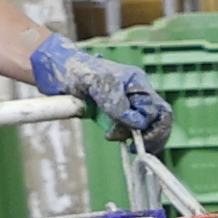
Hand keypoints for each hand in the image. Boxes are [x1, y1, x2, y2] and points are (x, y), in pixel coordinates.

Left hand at [32, 33, 178, 150]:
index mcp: (138, 83)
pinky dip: (123, 136)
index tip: (135, 133)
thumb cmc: (79, 71)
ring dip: (134, 137)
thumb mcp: (100, 85)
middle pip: (157, 120)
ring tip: (112, 136)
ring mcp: (127, 106)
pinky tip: (113, 138)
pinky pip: (127, 131)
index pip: (158, 109)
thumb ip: (118, 104)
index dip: (149, 124)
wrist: (59, 73)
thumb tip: (137, 124)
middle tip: (135, 146)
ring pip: (144, 128)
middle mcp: (136, 95)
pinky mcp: (115, 116)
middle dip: (150, 135)